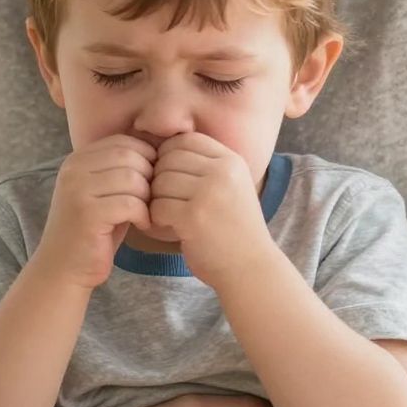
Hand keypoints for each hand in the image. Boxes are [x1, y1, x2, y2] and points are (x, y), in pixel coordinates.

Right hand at [35, 134, 155, 289]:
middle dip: (150, 177)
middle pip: (130, 156)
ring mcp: (78, 191)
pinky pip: (131, 203)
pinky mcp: (88, 214)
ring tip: (146, 213)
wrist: (64, 269)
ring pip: (132, 178)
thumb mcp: (105, 193)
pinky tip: (142, 225)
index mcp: (77, 160)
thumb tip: (160, 150)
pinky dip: (143, 215)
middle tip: (152, 199)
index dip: (146, 157)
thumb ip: (121, 170)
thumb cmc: (94, 232)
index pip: (123, 141)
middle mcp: (73, 170)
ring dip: (147, 197)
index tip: (153, 181)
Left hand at [147, 133, 271, 285]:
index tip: (172, 178)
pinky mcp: (194, 217)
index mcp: (231, 160)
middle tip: (166, 199)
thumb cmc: (234, 228)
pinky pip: (158, 206)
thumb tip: (162, 148)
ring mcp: (209, 193)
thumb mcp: (230, 186)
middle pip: (168, 159)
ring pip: (160, 182)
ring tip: (168, 213)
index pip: (185, 140)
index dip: (169, 156)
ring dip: (156, 199)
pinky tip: (168, 226)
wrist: (250, 267)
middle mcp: (223, 172)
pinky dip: (157, 218)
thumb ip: (205, 166)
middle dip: (160, 179)